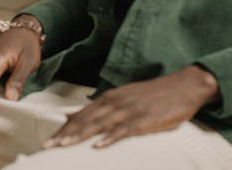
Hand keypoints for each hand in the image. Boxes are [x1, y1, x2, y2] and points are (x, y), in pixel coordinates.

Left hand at [43, 65, 220, 149]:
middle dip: (65, 134)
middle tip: (47, 146)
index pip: (81, 116)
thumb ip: (98, 108)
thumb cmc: (152, 96)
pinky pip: (124, 130)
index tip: (48, 140)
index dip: (64, 129)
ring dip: (80, 136)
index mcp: (109, 98)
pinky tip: (99, 145)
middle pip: (86, 121)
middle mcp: (115, 103)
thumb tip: (72, 115)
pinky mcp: (144, 119)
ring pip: (99, 125)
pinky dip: (110, 138)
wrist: (183, 86)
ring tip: (64, 146)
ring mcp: (129, 111)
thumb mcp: (122, 98)